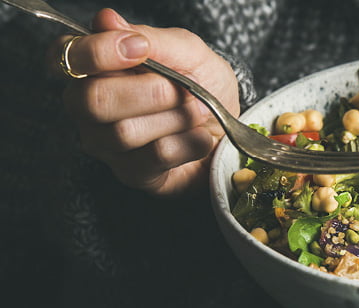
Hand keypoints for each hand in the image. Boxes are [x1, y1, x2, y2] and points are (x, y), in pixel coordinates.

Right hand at [51, 8, 238, 195]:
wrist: (231, 127)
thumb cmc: (204, 85)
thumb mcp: (188, 52)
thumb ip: (151, 38)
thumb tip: (105, 19)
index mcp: (95, 68)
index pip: (65, 57)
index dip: (98, 52)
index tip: (141, 49)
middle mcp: (89, 108)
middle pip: (93, 100)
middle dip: (150, 91)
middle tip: (184, 88)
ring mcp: (106, 145)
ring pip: (125, 132)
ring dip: (176, 117)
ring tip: (198, 112)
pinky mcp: (132, 174)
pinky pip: (155, 157)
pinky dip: (189, 143)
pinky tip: (200, 138)